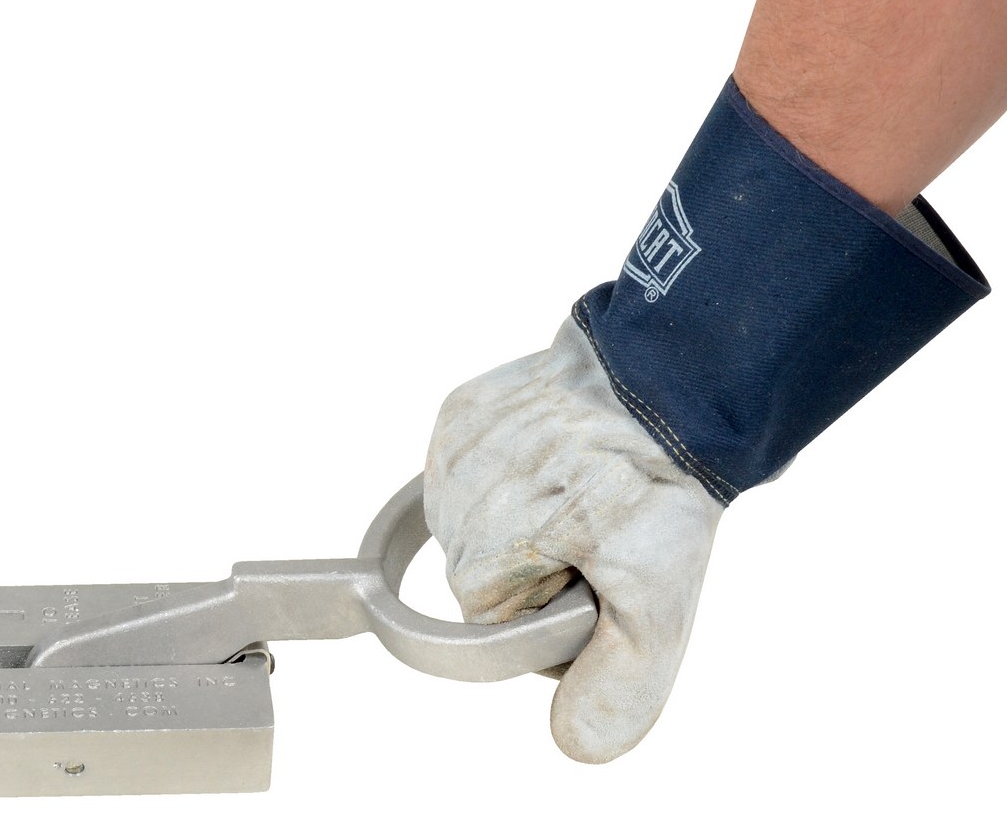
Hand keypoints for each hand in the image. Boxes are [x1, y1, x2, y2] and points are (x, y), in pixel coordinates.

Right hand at [424, 316, 722, 762]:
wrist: (673, 379)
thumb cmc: (662, 485)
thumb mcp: (657, 603)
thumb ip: (617, 684)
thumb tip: (572, 742)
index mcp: (482, 547)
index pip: (490, 620)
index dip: (547, 609)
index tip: (596, 572)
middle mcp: (449, 495)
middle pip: (478, 569)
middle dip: (533, 564)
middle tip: (599, 529)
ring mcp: (448, 445)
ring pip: (472, 520)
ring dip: (521, 517)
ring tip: (581, 488)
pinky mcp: (460, 409)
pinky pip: (469, 469)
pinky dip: (510, 471)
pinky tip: (556, 457)